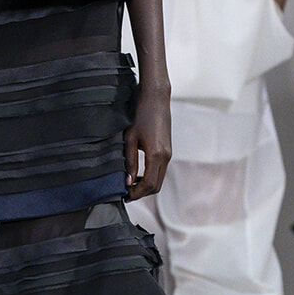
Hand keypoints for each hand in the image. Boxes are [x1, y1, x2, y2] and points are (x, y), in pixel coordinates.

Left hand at [125, 84, 171, 199]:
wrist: (156, 98)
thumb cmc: (141, 115)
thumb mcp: (129, 138)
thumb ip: (129, 162)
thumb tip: (128, 181)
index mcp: (157, 155)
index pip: (149, 184)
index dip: (137, 193)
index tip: (125, 196)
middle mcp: (166, 157)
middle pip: (156, 186)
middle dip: (141, 192)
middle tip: (126, 193)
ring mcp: (169, 154)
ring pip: (159, 179)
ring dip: (146, 185)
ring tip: (130, 184)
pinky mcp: (168, 150)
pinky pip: (160, 170)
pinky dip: (150, 176)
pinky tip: (138, 173)